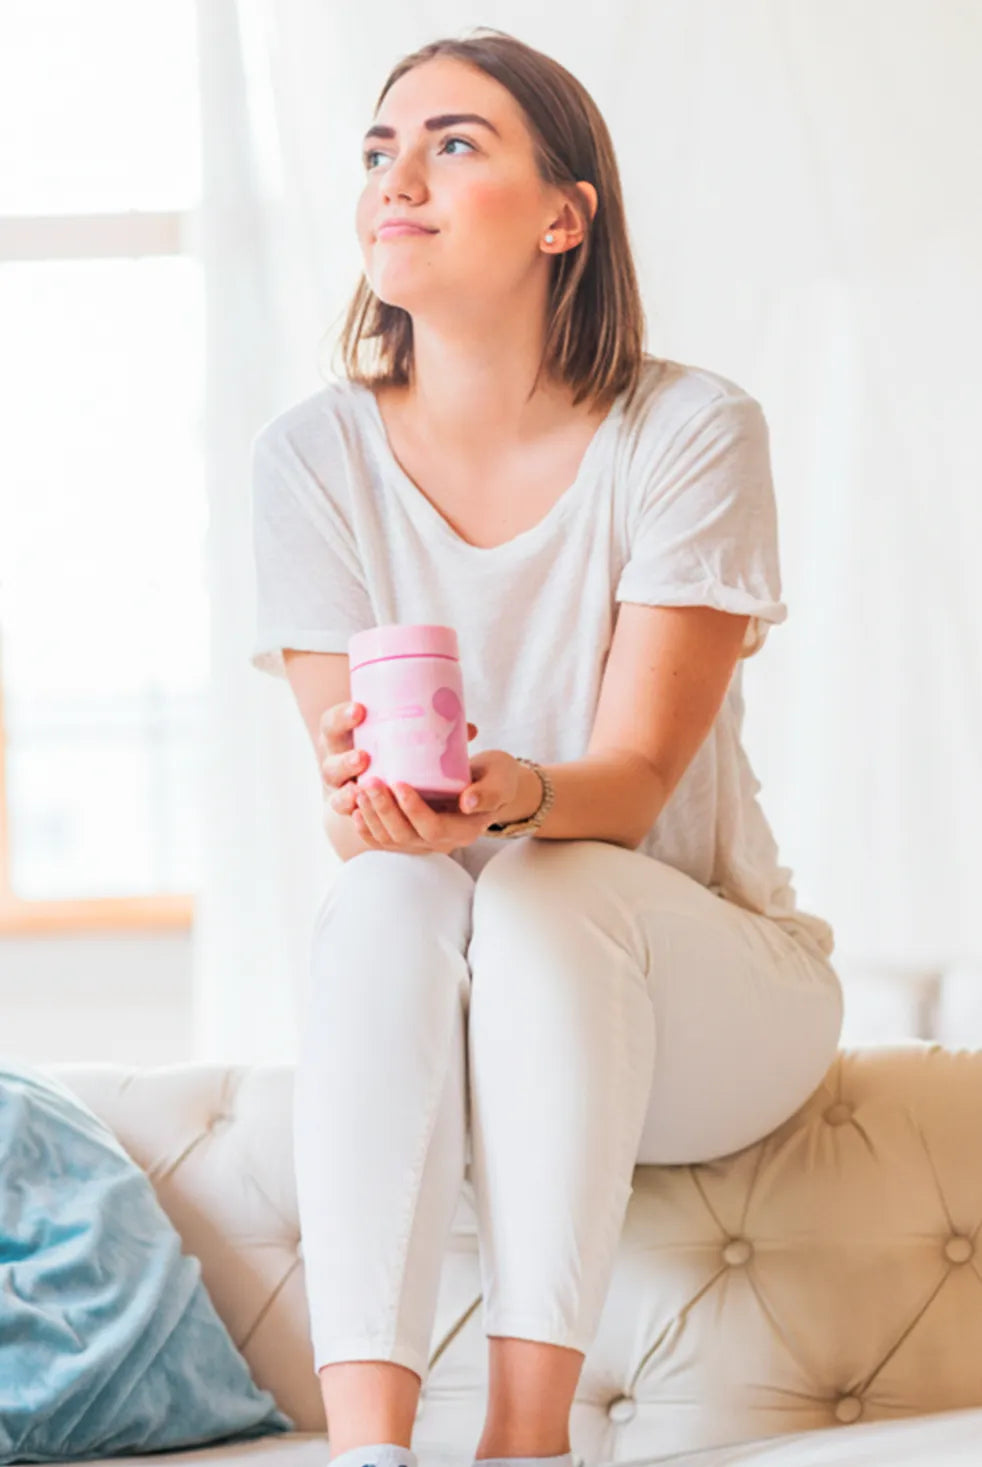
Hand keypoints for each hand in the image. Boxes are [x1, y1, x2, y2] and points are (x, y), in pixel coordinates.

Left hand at [335, 745, 524, 855]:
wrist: (491, 784)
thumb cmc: (498, 776)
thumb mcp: (501, 779)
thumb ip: (489, 791)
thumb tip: (468, 802)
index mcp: (465, 829)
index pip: (433, 827)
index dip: (413, 809)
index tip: (398, 782)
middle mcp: (443, 842)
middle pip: (406, 836)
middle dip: (384, 810)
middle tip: (370, 782)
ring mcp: (425, 842)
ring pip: (391, 840)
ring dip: (371, 817)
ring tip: (360, 789)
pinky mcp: (411, 835)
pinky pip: (385, 840)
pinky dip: (367, 829)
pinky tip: (355, 810)